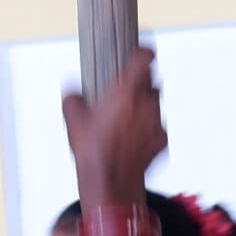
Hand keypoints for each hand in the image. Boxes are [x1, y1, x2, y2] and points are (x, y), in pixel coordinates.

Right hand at [62, 47, 165, 203]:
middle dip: (139, 88)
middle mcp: (147, 103)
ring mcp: (157, 122)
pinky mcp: (162, 141)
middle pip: (150, 83)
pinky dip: (147, 131)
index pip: (145, 57)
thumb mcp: (73, 120)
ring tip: (124, 125)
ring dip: (143, 110)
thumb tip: (73, 93)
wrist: (111, 183)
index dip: (143, 52)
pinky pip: (156, 129)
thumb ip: (73, 98)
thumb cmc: (93, 151)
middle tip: (123, 98)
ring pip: (154, 107)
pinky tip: (131, 142)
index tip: (141, 52)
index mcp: (127, 90)